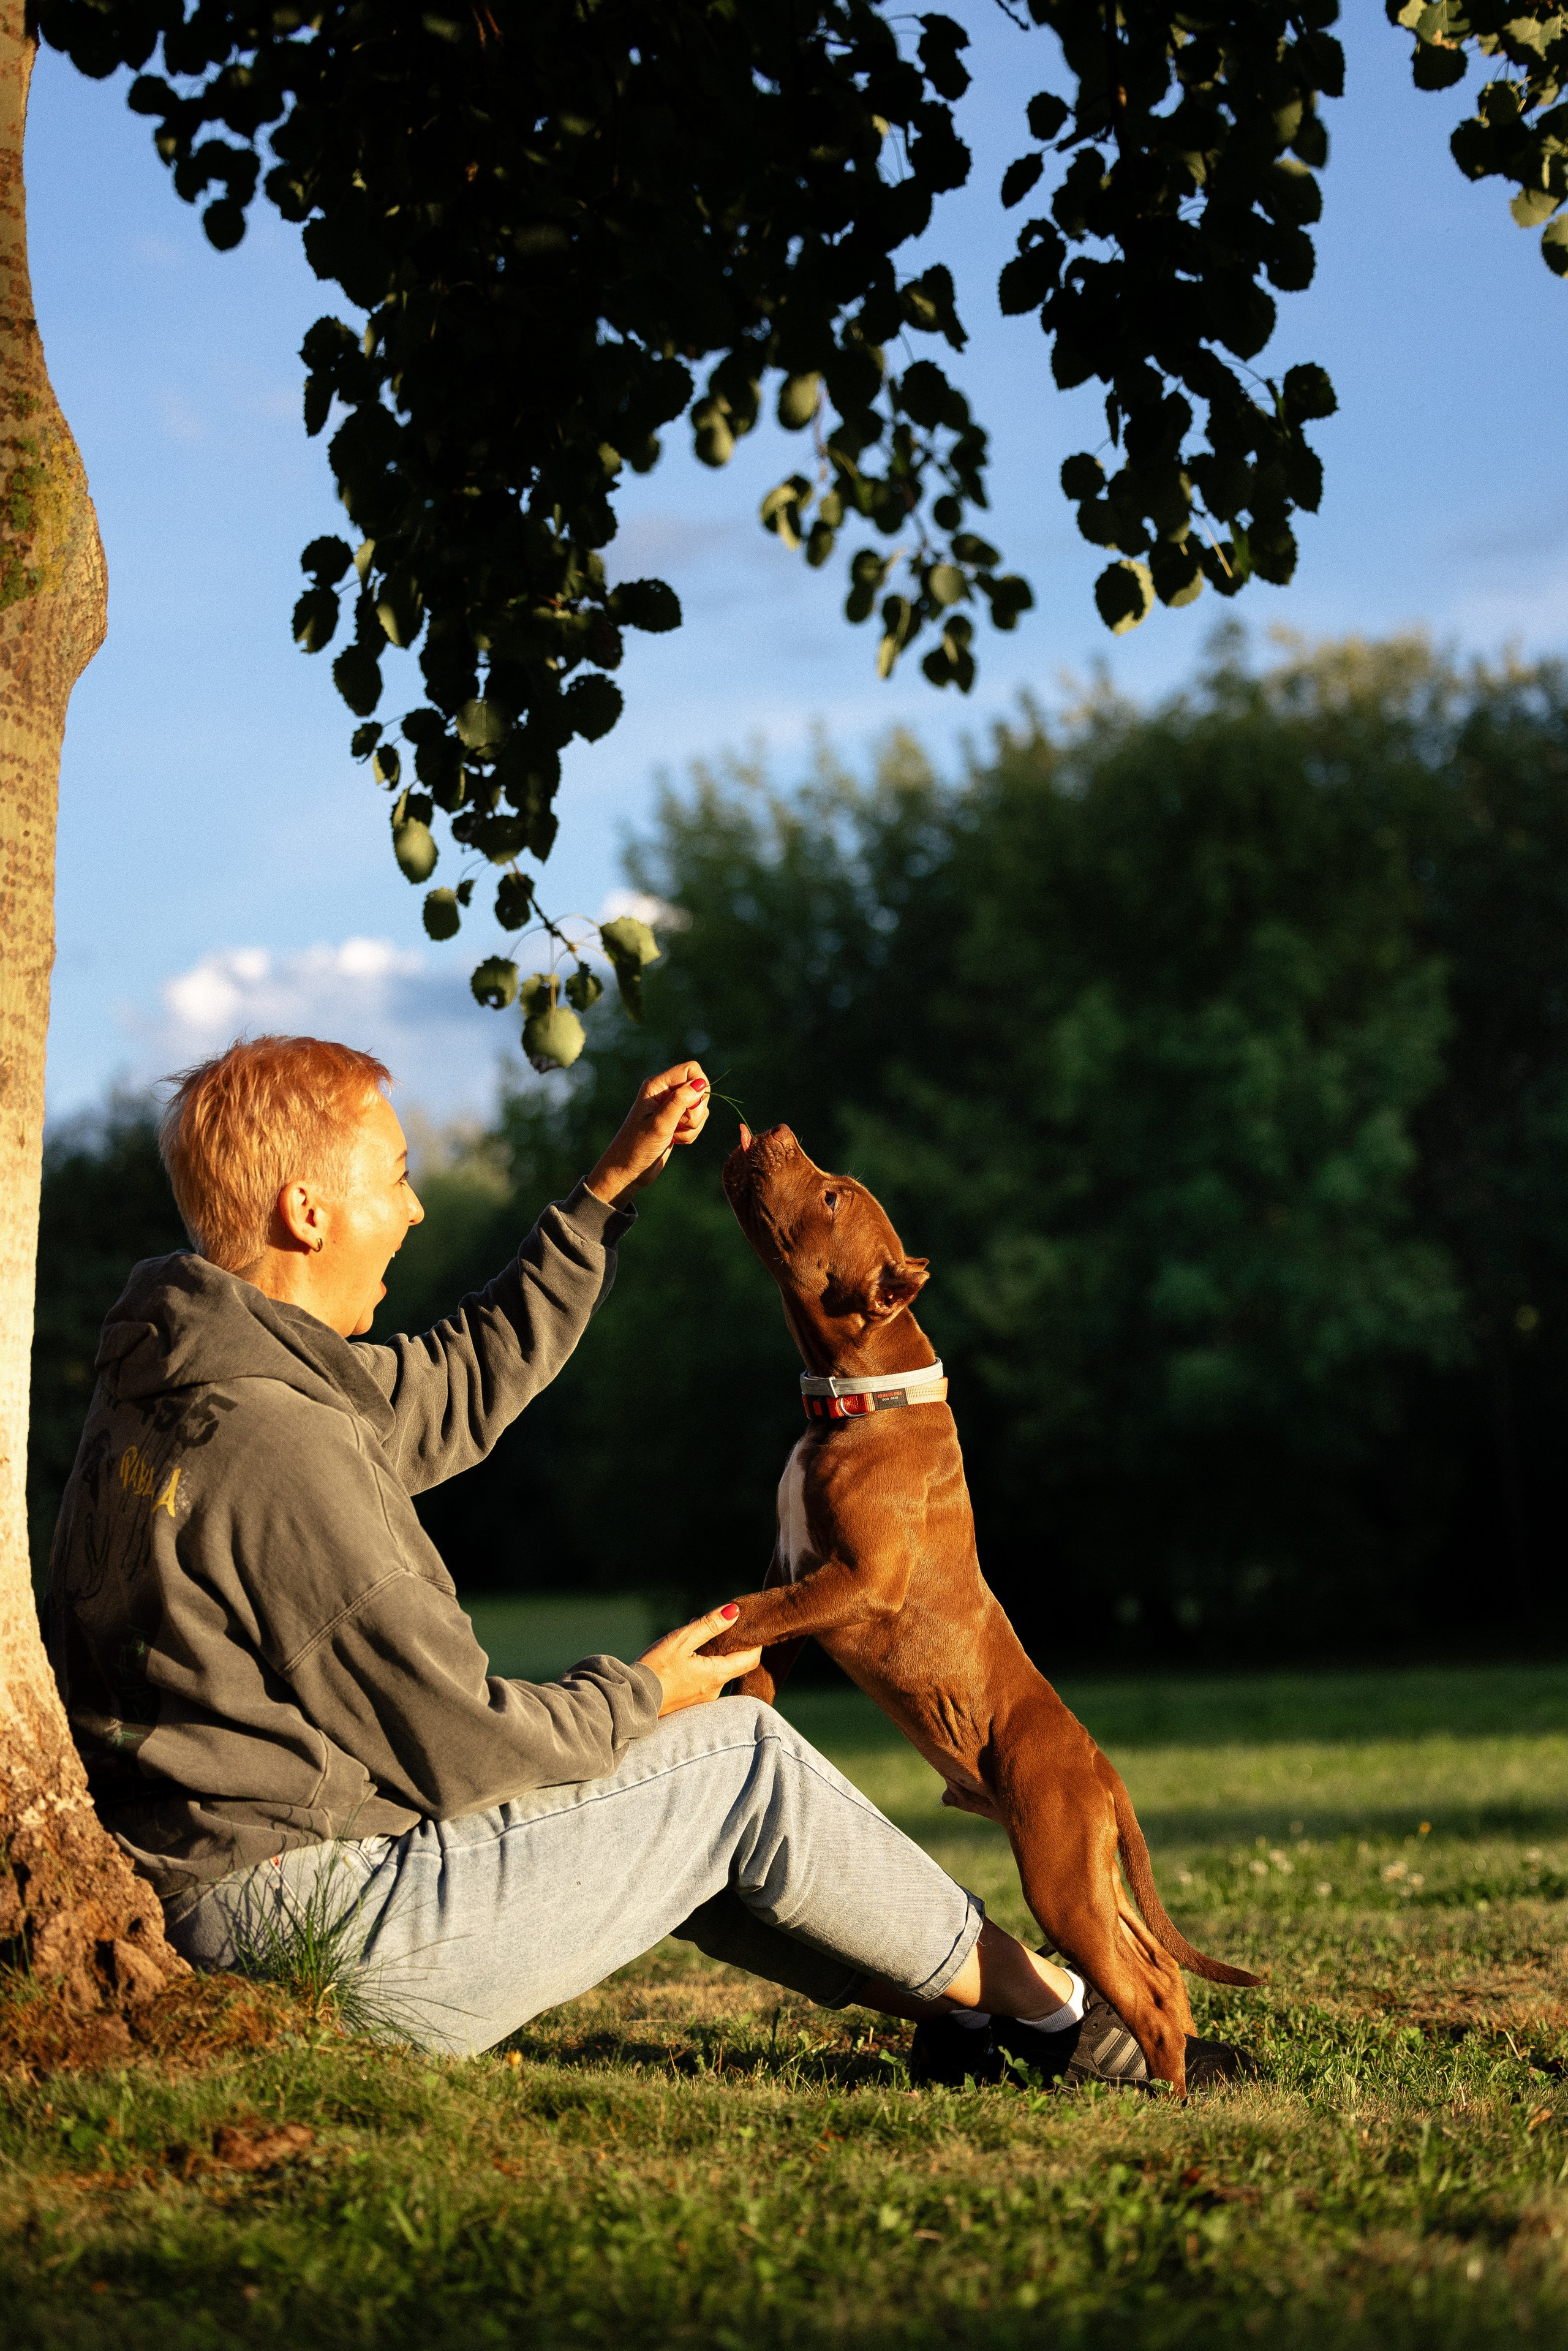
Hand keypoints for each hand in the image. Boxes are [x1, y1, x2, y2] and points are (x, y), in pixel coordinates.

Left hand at [585, 1061, 710, 1206]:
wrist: (628, 1171)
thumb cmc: (637, 1147)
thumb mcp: (660, 1124)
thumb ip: (680, 1102)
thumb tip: (701, 1084)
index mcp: (657, 1086)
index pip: (691, 1070)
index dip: (698, 1086)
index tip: (691, 1105)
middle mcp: (665, 1092)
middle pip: (699, 1089)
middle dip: (695, 1111)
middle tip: (678, 1124)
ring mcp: (671, 1107)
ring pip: (700, 1108)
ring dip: (692, 1126)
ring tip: (673, 1135)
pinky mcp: (676, 1121)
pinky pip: (696, 1122)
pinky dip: (690, 1134)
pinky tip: (674, 1141)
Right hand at [637, 1605, 761, 1717]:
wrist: (632, 1700)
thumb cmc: (656, 1668)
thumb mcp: (682, 1640)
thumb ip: (710, 1625)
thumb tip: (735, 1612)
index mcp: (717, 1674)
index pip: (751, 1659)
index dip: (754, 1643)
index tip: (747, 1629)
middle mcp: (714, 1690)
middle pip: (733, 1664)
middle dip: (726, 1645)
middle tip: (712, 1628)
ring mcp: (702, 1699)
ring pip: (715, 1671)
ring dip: (709, 1654)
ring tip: (689, 1638)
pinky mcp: (690, 1703)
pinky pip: (702, 1681)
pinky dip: (699, 1666)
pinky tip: (680, 1656)